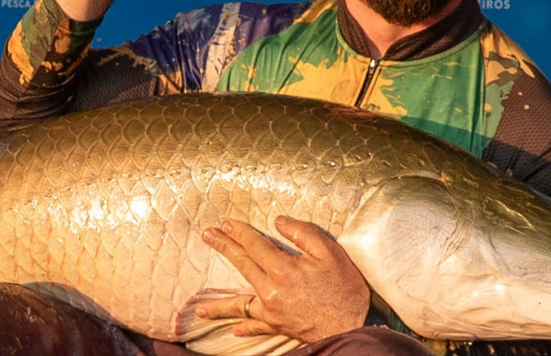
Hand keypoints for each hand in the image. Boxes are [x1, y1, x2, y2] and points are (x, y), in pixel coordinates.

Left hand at [195, 216, 369, 342]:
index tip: (226, 223)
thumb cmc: (345, 288)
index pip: (254, 244)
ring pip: (239, 304)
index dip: (239, 232)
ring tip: (199, 307)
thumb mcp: (330, 252)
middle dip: (224, 247)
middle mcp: (270, 290)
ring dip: (218, 304)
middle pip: (242, 264)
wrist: (352, 326)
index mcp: (282, 268)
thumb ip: (303, 233)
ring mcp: (271, 311)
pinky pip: (256, 326)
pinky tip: (234, 329)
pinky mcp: (278, 326)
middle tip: (207, 236)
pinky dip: (244, 327)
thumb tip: (278, 221)